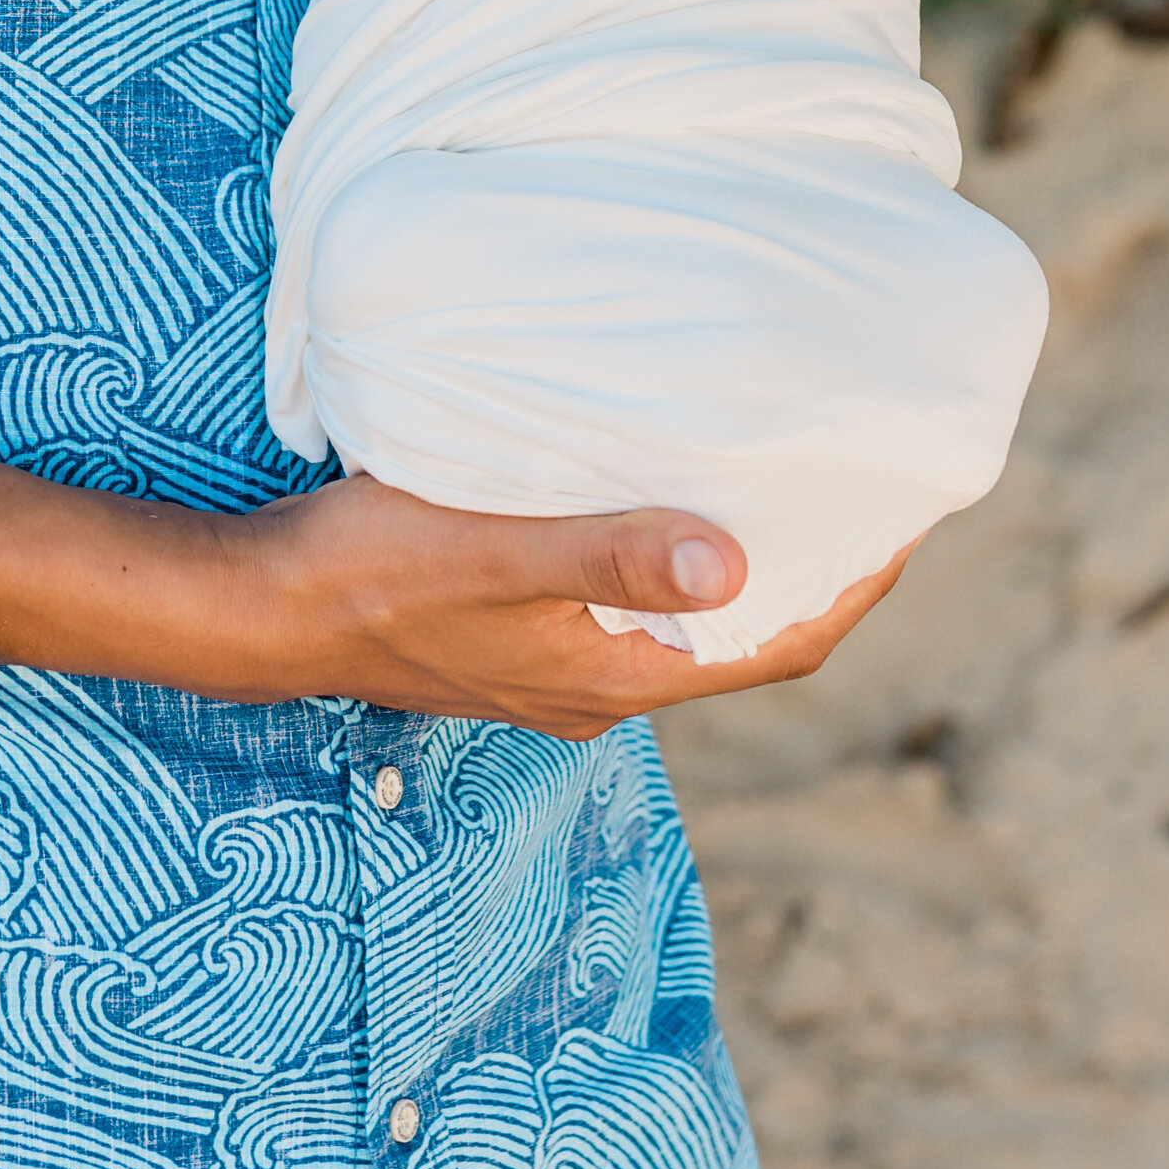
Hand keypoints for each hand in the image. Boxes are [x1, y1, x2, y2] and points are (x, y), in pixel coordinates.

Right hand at [217, 474, 911, 738]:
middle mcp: (599, 690)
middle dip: (807, 571)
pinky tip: (654, 497)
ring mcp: (555, 671)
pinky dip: (668, 562)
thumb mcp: (497, 549)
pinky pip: (625, 608)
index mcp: (614, 678)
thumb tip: (733, 560)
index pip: (776, 646)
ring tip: (775, 479)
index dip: (850, 590)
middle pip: (741, 637)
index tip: (904, 521)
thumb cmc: (372, 573)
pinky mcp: (515, 640)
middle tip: (855, 484)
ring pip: (682, 624)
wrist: (263, 610)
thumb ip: (610, 555)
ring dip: (736, 564)